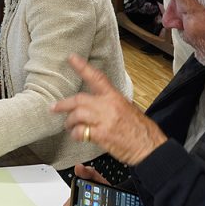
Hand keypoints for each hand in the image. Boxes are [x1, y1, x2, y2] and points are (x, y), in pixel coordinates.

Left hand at [51, 54, 167, 165]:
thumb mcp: (129, 110)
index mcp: (115, 97)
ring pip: (77, 115)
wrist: (150, 147)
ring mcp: (104, 120)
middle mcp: (109, 106)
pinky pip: (81, 132)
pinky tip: (78, 136)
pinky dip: (76, 134)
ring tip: (68, 127)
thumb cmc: (141, 131)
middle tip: (54, 107)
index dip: (82, 67)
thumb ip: (111, 105)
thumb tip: (98, 105)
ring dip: (69, 122)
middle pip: (79, 99)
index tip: (71, 58)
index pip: (97, 78)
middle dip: (64, 104)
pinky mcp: (102, 135)